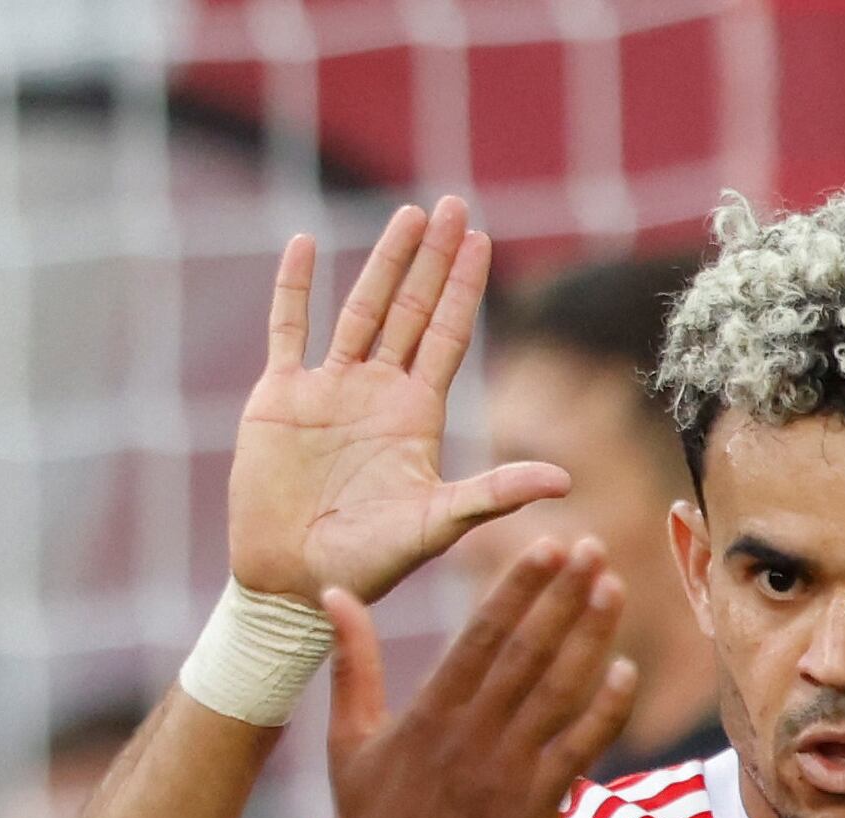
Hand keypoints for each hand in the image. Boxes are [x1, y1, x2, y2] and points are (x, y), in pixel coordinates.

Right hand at [232, 197, 569, 604]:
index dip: (464, 289)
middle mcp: (376, 394)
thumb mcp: (436, 526)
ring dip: (382, 262)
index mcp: (415, 416)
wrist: (293, 584)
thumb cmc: (366, 565)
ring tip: (408, 215)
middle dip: (433, 259)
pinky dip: (293, 289)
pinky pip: (287, 331)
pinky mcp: (279, 400)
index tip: (482, 239)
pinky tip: (302, 243)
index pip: (446, 336)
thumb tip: (565, 480)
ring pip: (359, 309)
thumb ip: (493, 496)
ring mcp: (327, 391)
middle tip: (454, 204)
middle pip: (411, 310)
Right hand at [324, 537, 636, 817]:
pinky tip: (624, 672)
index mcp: (427, 716)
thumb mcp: (346, 744)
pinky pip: (578, 751)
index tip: (547, 544)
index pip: (481, 636)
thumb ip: (351, 665)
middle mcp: (470, 739)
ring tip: (612, 590)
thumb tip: (334, 594)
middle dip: (564, 596)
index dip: (518, 587)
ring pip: (560, 692)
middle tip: (594, 549)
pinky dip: (603, 711)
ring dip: (591, 638)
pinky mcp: (534, 813)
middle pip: (529, 653)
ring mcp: (507, 776)